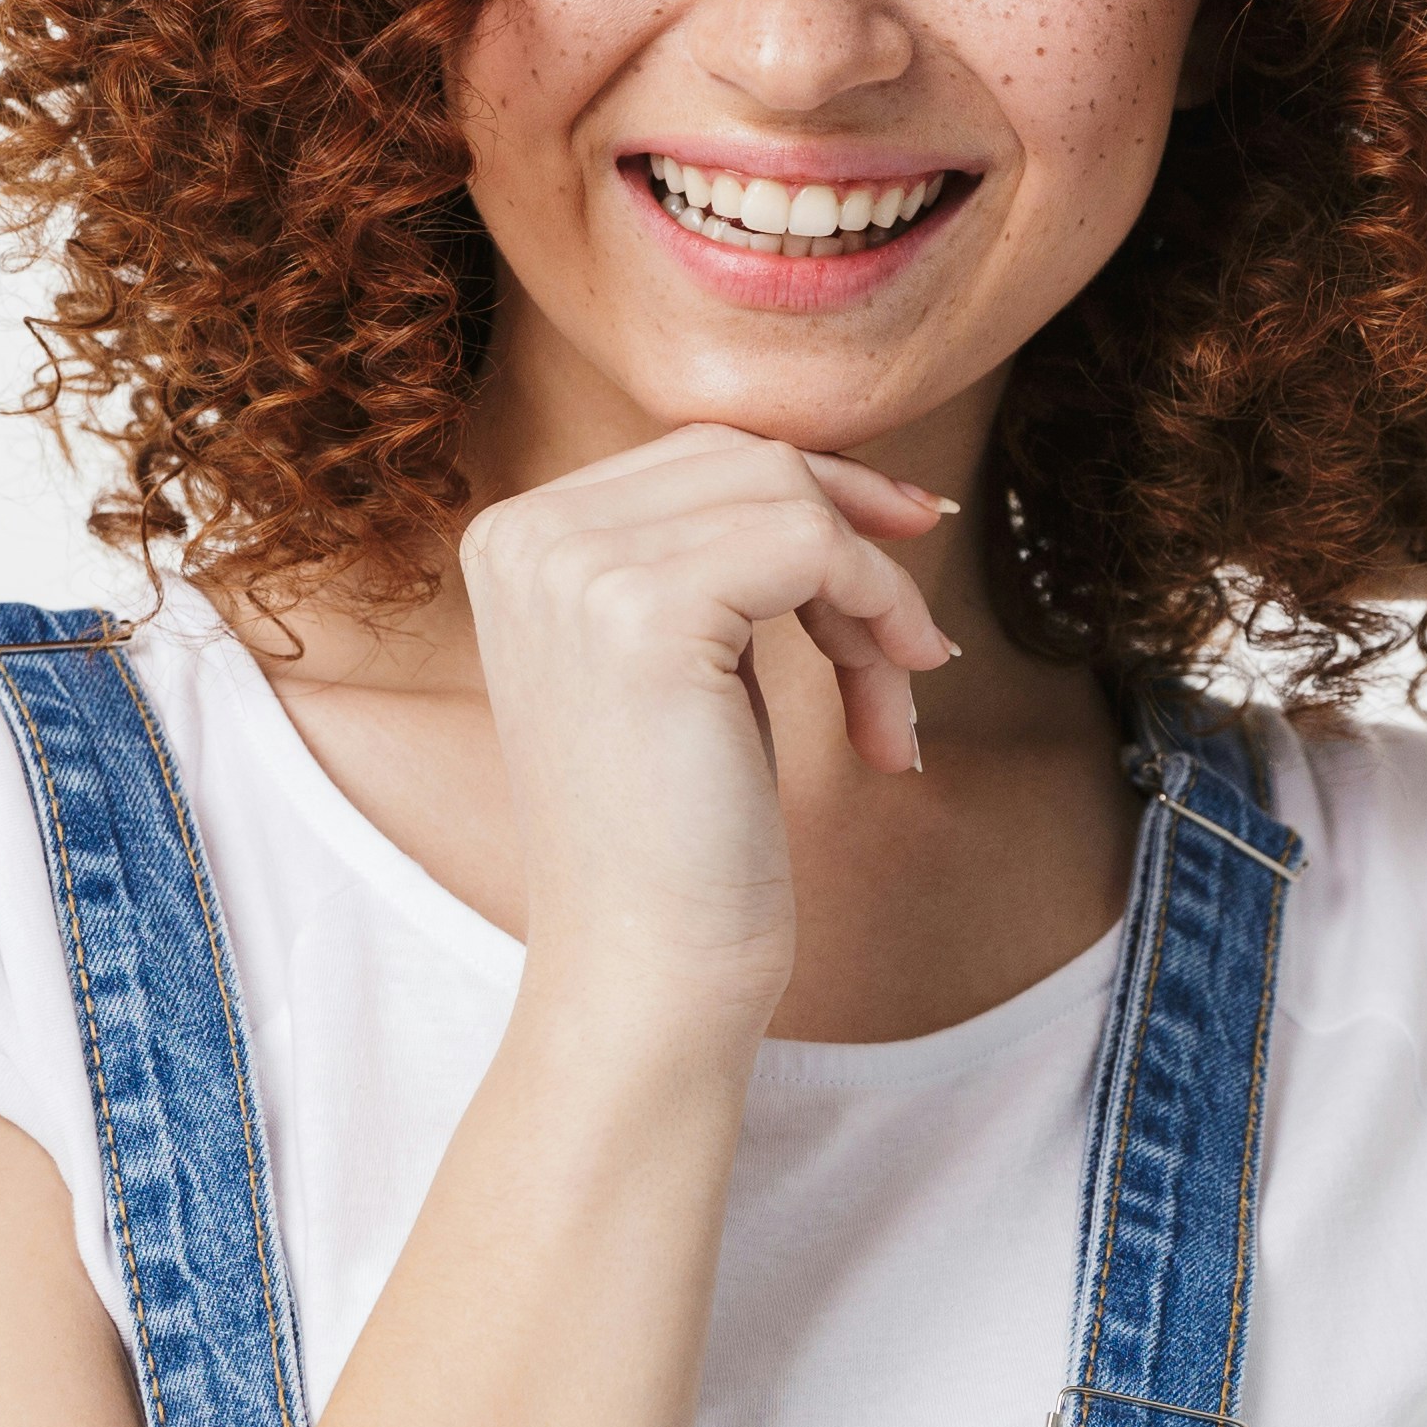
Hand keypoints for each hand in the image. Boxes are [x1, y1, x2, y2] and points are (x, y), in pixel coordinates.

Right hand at [454, 424, 959, 1025]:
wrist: (644, 972)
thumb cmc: (681, 836)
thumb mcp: (689, 659)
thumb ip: (721, 552)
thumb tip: (857, 476)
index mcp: (516, 537)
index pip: (702, 454)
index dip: (820, 499)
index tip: (902, 558)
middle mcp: (523, 533)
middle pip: (747, 457)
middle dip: (852, 544)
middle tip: (909, 651)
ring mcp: (572, 565)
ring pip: (790, 496)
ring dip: (875, 597)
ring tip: (891, 702)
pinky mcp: (640, 607)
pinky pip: (814, 547)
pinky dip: (880, 610)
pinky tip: (888, 713)